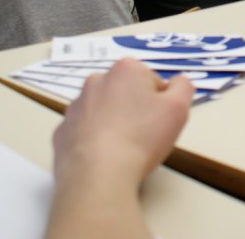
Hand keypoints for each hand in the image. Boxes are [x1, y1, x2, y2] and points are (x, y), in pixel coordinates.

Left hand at [46, 59, 193, 238]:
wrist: (97, 175)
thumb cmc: (142, 138)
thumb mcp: (179, 108)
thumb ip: (183, 86)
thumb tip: (176, 83)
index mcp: (125, 69)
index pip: (152, 80)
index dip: (160, 102)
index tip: (159, 121)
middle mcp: (96, 81)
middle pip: (125, 92)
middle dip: (134, 108)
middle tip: (144, 134)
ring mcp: (74, 107)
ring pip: (102, 111)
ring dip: (113, 123)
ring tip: (123, 149)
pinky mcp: (61, 132)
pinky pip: (83, 132)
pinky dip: (93, 141)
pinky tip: (103, 157)